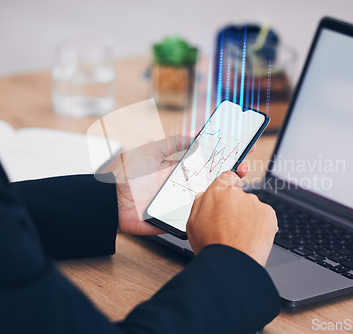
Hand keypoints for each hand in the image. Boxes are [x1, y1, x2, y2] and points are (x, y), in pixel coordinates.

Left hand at [103, 136, 251, 235]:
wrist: (109, 201)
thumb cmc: (125, 174)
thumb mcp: (150, 151)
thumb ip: (172, 143)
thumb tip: (194, 134)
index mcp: (179, 168)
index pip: (206, 159)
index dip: (222, 153)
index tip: (239, 146)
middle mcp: (183, 184)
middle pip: (212, 178)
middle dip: (230, 171)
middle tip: (243, 165)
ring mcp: (181, 201)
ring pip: (209, 198)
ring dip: (225, 191)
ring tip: (236, 182)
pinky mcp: (176, 218)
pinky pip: (196, 215)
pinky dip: (210, 212)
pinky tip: (222, 204)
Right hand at [187, 171, 277, 266]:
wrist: (230, 263)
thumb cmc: (211, 245)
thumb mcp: (192, 222)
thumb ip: (200, 202)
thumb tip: (206, 195)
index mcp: (217, 191)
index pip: (227, 176)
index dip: (229, 184)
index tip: (232, 186)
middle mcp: (237, 193)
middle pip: (239, 195)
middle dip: (236, 207)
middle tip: (229, 225)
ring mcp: (254, 203)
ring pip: (251, 207)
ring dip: (247, 217)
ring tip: (238, 236)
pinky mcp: (268, 214)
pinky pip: (264, 216)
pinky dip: (259, 225)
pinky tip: (250, 237)